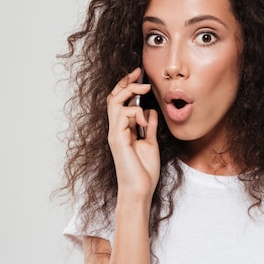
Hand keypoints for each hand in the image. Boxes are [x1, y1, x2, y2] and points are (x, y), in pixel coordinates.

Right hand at [106, 68, 159, 201]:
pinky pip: (122, 116)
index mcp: (122, 130)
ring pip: (114, 102)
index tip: (139, 74)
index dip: (126, 85)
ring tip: (144, 89)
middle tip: (139, 73)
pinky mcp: (118, 139)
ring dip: (130, 92)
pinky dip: (135, 113)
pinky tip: (143, 120)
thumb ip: (149, 127)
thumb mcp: (150, 143)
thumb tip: (151, 111)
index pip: (119, 102)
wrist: (140, 190)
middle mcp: (115, 130)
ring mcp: (115, 134)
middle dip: (125, 82)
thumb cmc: (144, 171)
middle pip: (113, 97)